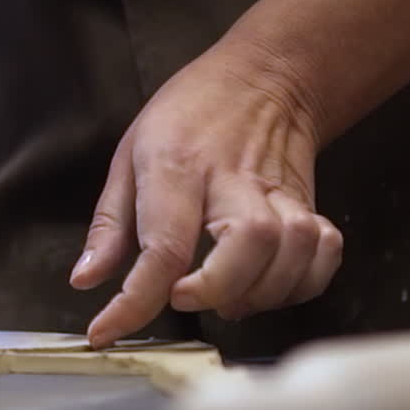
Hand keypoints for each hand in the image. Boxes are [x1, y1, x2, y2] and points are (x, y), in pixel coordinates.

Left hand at [70, 44, 342, 347]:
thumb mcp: (128, 156)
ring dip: (260, 292)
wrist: (264, 77)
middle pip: (247, 243)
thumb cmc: (187, 116)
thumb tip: (85, 282)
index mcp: (176, 166)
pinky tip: (267, 287)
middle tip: (183, 299)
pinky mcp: (310, 202)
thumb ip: (109, 226)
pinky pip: (323, 251)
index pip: (163, 246)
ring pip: (293, 249)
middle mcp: (233, 179)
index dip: (135, 301)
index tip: (107, 331)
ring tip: (223, 299)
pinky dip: (301, 283)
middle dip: (215, 290)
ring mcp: (279, 190)